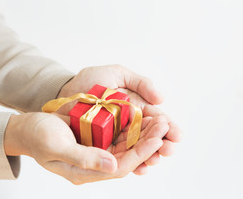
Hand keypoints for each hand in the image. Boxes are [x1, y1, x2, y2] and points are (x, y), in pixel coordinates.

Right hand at [4, 112, 167, 184]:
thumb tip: (114, 166)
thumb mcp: (57, 147)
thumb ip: (85, 158)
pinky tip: (142, 118)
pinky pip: (118, 137)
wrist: (27, 128)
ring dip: (142, 134)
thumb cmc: (38, 137)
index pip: (121, 166)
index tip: (157, 137)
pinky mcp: (96, 140)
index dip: (141, 153)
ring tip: (159, 120)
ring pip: (126, 146)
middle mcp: (94, 164)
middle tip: (165, 124)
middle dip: (148, 141)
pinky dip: (131, 128)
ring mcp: (96, 152)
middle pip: (128, 156)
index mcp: (85, 172)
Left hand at [57, 65, 181, 174]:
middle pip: (150, 137)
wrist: (65, 90)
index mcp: (137, 107)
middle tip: (169, 149)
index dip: (168, 127)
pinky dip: (131, 164)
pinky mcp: (103, 146)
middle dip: (162, 145)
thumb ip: (141, 83)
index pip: (156, 119)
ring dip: (149, 157)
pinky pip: (119, 157)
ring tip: (155, 160)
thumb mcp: (118, 74)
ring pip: (137, 150)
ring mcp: (117, 136)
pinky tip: (139, 168)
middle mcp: (129, 124)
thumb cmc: (91, 79)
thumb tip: (161, 98)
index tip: (177, 134)